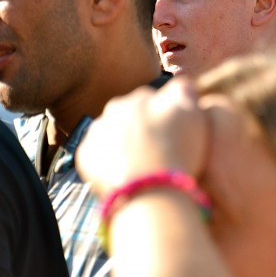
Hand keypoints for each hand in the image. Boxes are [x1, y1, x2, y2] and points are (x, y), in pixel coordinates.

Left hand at [77, 79, 209, 196]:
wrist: (149, 193)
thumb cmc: (175, 151)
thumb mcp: (191, 114)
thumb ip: (184, 91)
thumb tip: (180, 83)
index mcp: (139, 97)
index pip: (153, 100)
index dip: (166, 116)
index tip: (173, 135)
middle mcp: (114, 108)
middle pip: (130, 116)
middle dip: (141, 128)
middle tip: (157, 151)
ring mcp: (96, 132)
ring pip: (112, 134)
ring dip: (123, 144)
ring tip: (141, 166)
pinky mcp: (84, 157)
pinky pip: (97, 155)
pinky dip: (109, 162)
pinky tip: (125, 174)